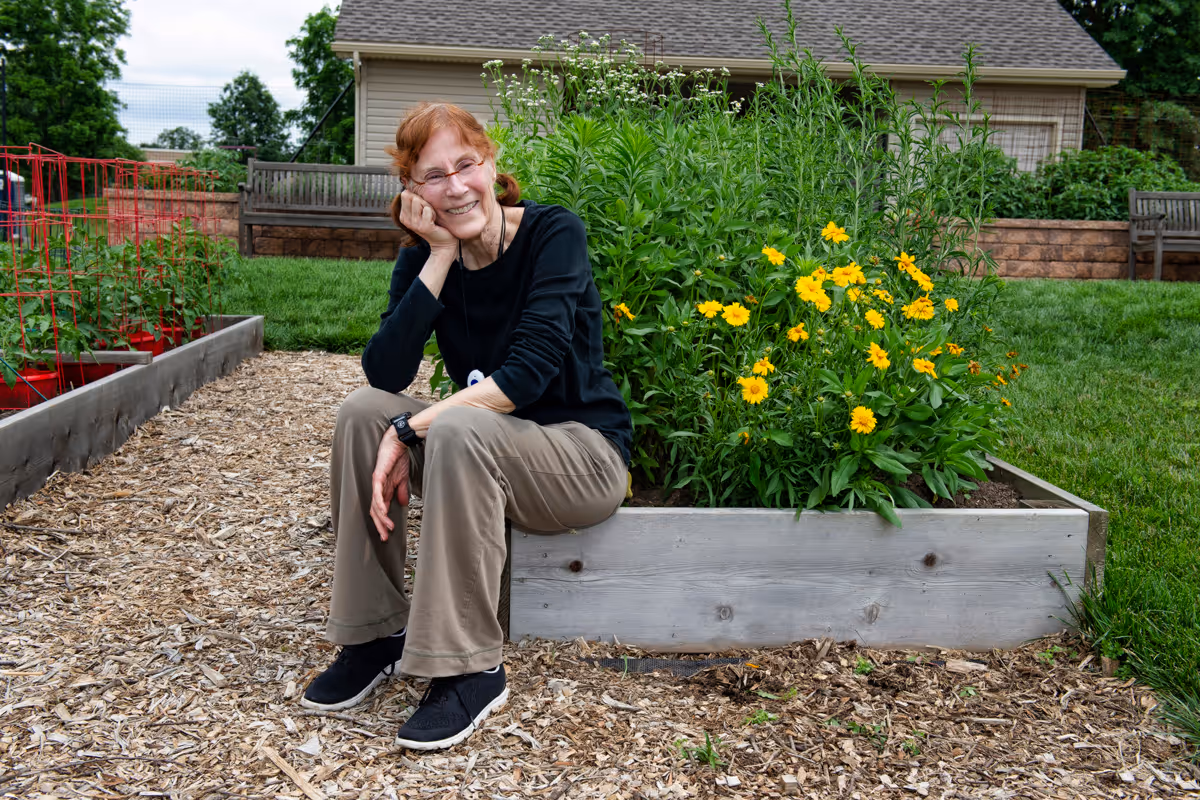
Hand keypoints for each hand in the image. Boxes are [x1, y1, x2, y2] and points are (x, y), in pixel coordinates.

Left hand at [369, 426, 409, 540]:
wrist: (399, 442)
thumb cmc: (399, 458)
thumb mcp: (403, 479)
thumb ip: (401, 491)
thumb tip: (403, 504)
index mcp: (384, 490)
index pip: (380, 510)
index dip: (383, 522)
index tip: (388, 534)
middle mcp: (378, 489)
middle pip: (375, 511)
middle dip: (379, 525)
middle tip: (384, 538)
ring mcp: (376, 483)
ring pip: (375, 505)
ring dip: (381, 518)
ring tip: (387, 528)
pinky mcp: (377, 476)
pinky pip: (377, 493)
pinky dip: (379, 504)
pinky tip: (384, 513)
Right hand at [398, 188, 457, 251]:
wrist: (443, 242)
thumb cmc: (434, 223)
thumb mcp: (421, 211)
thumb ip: (414, 200)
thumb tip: (409, 186)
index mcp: (403, 215)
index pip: (406, 194)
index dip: (417, 198)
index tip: (423, 209)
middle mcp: (405, 220)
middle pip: (412, 196)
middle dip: (423, 202)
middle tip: (428, 214)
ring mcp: (414, 224)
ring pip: (419, 202)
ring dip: (429, 207)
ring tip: (431, 217)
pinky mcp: (424, 227)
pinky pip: (427, 209)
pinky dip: (433, 213)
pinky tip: (434, 221)